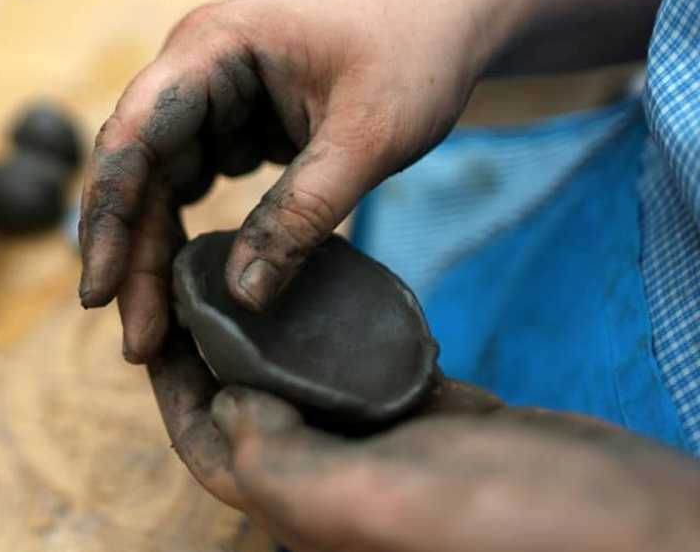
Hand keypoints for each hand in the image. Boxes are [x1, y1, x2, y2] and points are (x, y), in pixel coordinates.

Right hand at [79, 0, 488, 361]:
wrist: (445, 20)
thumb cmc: (412, 57)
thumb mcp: (368, 140)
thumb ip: (304, 214)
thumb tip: (241, 299)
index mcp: (213, 48)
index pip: (136, 134)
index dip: (111, 216)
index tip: (99, 292)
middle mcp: (194, 68)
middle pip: (138, 170)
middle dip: (132, 254)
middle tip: (137, 342)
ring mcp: (208, 96)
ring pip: (157, 185)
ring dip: (153, 253)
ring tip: (156, 330)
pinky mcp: (227, 123)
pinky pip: (189, 185)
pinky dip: (186, 236)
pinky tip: (185, 288)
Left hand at [148, 330, 699, 551]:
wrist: (638, 535)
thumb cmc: (506, 531)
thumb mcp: (373, 504)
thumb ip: (282, 466)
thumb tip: (225, 411)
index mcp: (308, 515)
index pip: (210, 449)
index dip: (173, 390)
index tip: (156, 322)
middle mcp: (340, 486)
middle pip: (253, 412)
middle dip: (220, 351)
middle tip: (203, 278)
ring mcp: (393, 454)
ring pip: (311, 387)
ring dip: (279, 335)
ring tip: (262, 270)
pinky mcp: (442, 424)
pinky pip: (373, 370)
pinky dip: (349, 330)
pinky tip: (343, 286)